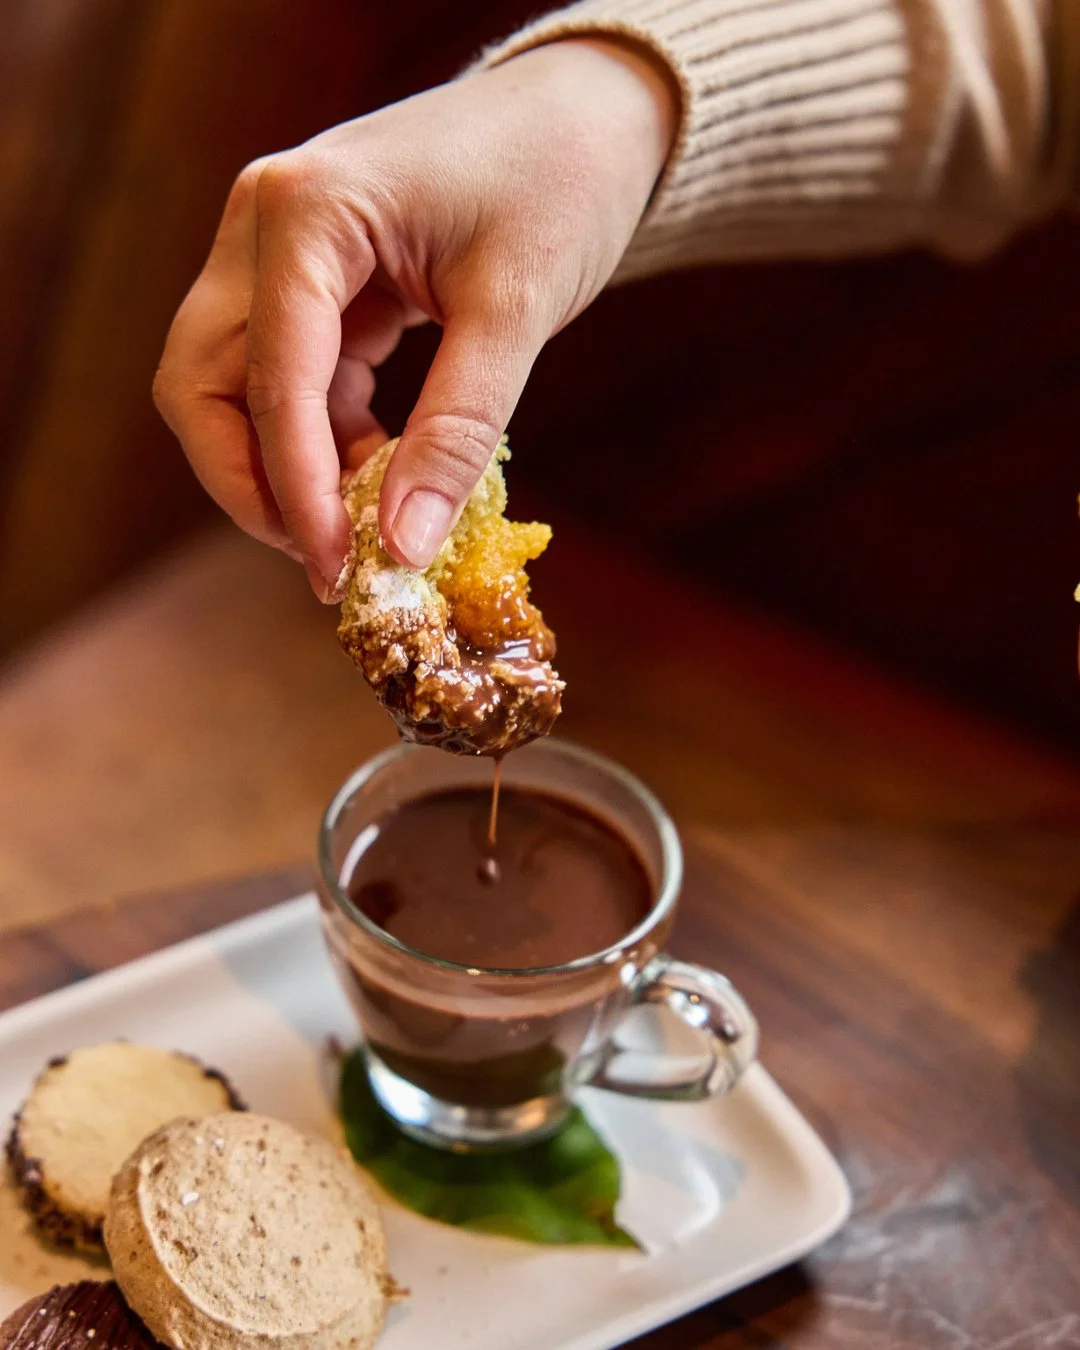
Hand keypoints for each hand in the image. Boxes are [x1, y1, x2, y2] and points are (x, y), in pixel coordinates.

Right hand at [153, 38, 675, 597]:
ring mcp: (278, 249)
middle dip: (253, 484)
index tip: (339, 569)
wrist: (586, 112)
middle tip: (324, 558)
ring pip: (232, 387)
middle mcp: (265, 223)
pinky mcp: (311, 279)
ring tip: (362, 529)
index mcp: (308, 211)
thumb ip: (457, 431)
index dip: (298, 490)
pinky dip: (322, 439)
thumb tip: (403, 544)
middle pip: (204, 384)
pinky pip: (286, 377)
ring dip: (285, 468)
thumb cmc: (561, 180)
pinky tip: (380, 475)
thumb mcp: (515, 309)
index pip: (272, 379)